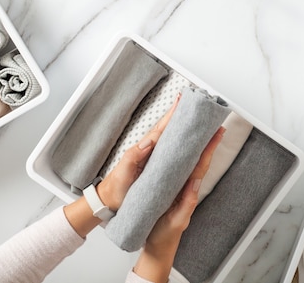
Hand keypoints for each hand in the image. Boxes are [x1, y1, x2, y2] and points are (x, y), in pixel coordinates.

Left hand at [64, 94, 179, 237]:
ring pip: (171, 139)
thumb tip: (149, 141)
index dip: (171, 115)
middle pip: (168, 129)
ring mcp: (154, 158)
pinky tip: (188, 141)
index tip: (181, 102)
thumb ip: (133, 156)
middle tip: (193, 103)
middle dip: (179, 116)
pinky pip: (171, 152)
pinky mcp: (157, 168)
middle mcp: (151, 151)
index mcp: (144, 149)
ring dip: (181, 127)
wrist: (110, 200)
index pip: (161, 129)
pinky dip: (180, 143)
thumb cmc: (116, 186)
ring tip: (194, 117)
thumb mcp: (123, 171)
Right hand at [132, 126, 224, 282]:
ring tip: (197, 125)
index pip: (201, 164)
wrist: (155, 247)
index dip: (209, 147)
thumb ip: (187, 204)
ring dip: (193, 143)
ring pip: (187, 160)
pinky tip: (176, 143)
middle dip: (204, 139)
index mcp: (188, 190)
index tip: (217, 131)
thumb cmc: (165, 235)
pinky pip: (175, 167)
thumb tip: (195, 183)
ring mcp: (176, 185)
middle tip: (210, 120)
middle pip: (196, 157)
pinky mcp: (166, 187)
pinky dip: (178, 153)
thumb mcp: (177, 221)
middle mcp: (184, 185)